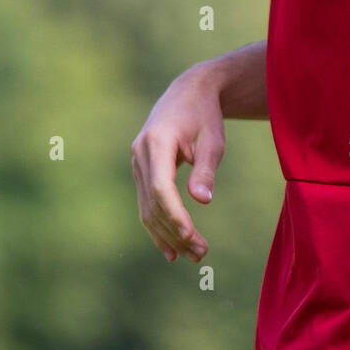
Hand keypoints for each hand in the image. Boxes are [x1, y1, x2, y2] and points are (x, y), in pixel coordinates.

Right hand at [130, 61, 225, 263]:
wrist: (188, 94)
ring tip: (193, 255)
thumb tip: (202, 201)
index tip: (191, 235)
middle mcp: (140, 153)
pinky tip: (172, 250)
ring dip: (168, 235)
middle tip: (201, 254)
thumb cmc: (204, 116)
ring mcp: (137, 163)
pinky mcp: (141, 171)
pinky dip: (159, 227)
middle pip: (153, 202)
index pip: (160, 186)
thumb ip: (206, 169)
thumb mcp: (212, 139)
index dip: (173, 214)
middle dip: (176, 231)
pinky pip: (147, 204)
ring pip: (147, 208)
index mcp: (157, 141)